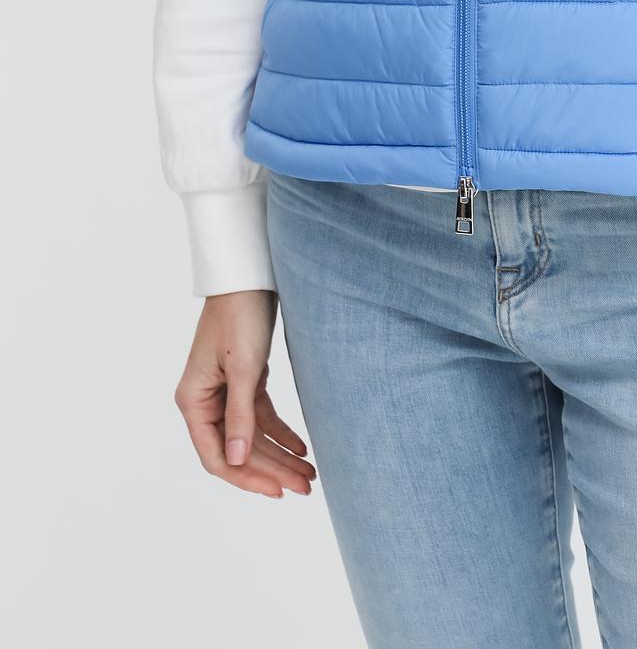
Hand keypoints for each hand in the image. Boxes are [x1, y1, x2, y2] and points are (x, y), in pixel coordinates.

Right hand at [173, 290, 316, 499]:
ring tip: (310, 473)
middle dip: (272, 469)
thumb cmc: (240, 316)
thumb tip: (236, 461)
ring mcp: (225, 392)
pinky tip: (301, 447)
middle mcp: (205, 401)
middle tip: (306, 486)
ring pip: (252, 436)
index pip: (217, 456)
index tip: (278, 490)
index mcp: (193, 401)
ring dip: (280, 455)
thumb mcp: (244, 369)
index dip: (247, 477)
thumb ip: (240, 417)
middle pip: (239, 449)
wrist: (250, 276)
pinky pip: (261, 416)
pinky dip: (281, 432)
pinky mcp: (246, 380)